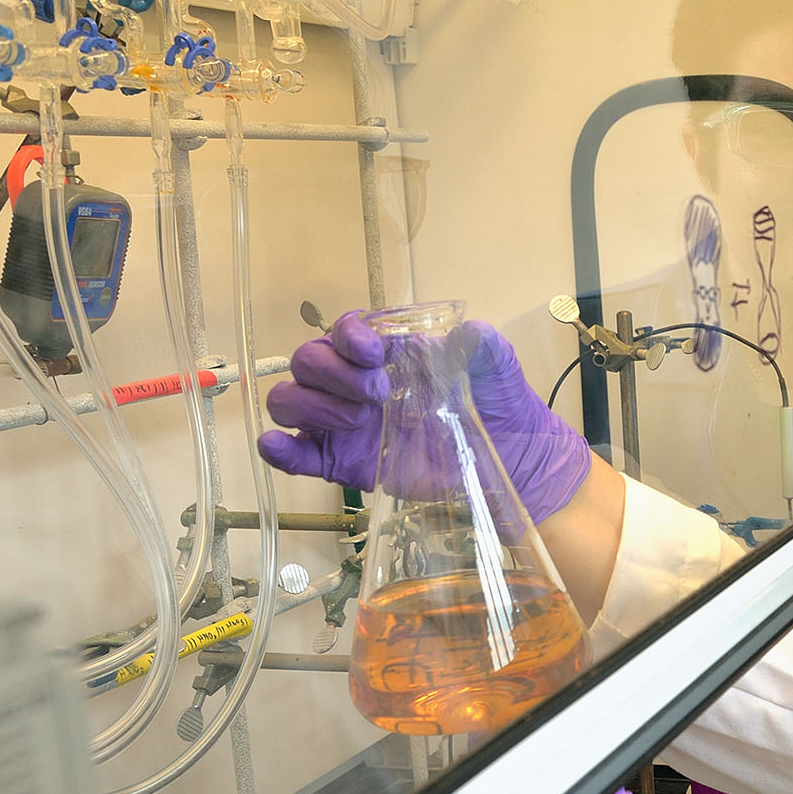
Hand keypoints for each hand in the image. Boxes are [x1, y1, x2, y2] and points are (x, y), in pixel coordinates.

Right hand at [259, 311, 592, 521]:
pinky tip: (282, 446)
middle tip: (379, 392)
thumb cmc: (498, 402)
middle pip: (308, 362)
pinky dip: (279, 449)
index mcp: (384, 353)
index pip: (343, 331)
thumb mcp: (496, 366)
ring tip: (357, 420)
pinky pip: (294, 455)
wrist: (513, 456)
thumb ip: (482, 344)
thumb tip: (468, 332)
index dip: (348, 335)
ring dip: (312, 404)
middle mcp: (354, 383)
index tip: (374, 349)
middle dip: (335, 372)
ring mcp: (344, 423)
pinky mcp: (342, 462)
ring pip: (290, 401)